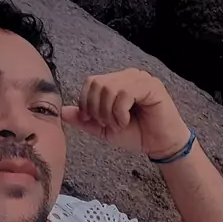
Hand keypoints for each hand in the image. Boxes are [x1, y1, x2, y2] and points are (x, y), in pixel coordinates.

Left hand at [61, 68, 189, 159]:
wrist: (160, 145)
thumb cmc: (136, 134)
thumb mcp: (104, 129)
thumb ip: (84, 120)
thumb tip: (62, 112)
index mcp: (116, 82)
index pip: (90, 82)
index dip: (85, 102)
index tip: (90, 120)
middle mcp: (127, 76)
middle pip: (97, 83)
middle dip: (96, 109)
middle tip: (107, 124)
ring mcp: (140, 78)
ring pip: (109, 88)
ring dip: (109, 112)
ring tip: (118, 124)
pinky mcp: (151, 85)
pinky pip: (125, 92)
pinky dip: (120, 111)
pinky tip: (126, 121)